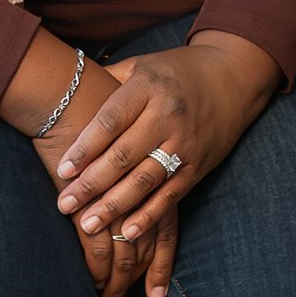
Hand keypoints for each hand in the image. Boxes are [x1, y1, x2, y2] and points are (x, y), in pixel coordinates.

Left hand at [51, 32, 277, 296]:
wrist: (233, 77)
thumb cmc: (175, 71)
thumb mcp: (141, 64)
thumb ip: (106, 79)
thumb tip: (64, 88)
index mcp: (147, 87)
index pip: (110, 121)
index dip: (85, 148)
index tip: (62, 170)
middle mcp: (167, 116)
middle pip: (124, 156)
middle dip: (91, 184)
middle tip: (64, 205)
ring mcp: (185, 143)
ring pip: (145, 180)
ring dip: (115, 206)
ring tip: (87, 224)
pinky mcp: (199, 164)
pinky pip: (171, 194)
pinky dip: (150, 215)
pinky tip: (127, 233)